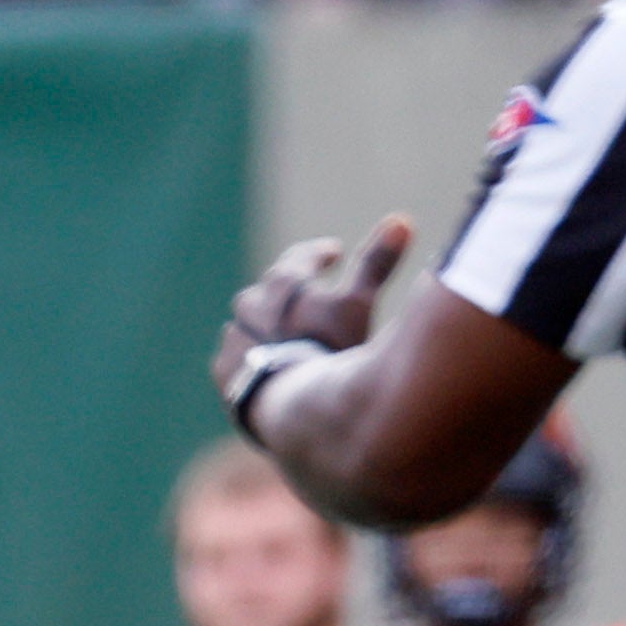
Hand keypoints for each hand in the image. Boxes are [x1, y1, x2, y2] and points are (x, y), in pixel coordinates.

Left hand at [214, 215, 410, 400]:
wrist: (287, 406)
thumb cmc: (328, 349)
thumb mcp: (357, 303)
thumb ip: (375, 263)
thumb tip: (401, 220)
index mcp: (282, 282)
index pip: (302, 257)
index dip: (320, 254)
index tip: (333, 252)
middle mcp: (249, 304)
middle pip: (270, 288)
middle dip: (290, 288)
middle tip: (306, 291)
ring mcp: (233, 339)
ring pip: (248, 321)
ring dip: (267, 322)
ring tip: (285, 332)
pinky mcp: (224, 372)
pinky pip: (237, 355)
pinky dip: (253, 354)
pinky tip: (265, 363)